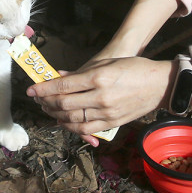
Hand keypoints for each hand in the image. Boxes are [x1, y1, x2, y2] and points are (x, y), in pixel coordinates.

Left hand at [27, 56, 173, 143]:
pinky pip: (86, 129)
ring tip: (47, 110)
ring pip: (72, 120)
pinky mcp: (112, 123)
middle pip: (64, 104)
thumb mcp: (108, 63)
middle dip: (46, 102)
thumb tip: (60, 76)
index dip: (44, 89)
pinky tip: (63, 121)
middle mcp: (101, 97)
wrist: (159, 85)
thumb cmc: (135, 68)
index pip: (64, 86)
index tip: (31, 90)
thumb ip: (82, 71)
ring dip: (56, 116)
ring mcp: (107, 112)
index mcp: (99, 78)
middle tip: (37, 99)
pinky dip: (70, 127)